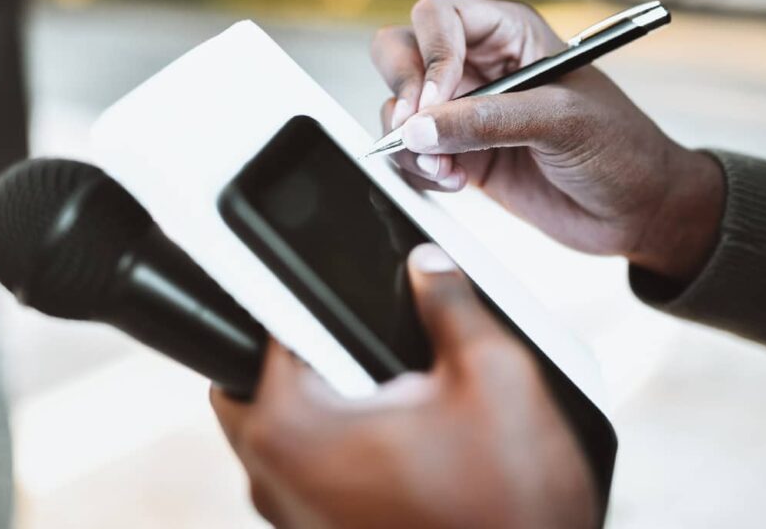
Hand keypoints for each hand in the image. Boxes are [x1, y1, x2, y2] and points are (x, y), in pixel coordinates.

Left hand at [211, 244, 596, 528]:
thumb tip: (427, 263)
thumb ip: (451, 303)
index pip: (263, 328)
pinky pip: (310, 478)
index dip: (303, 295)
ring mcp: (291, 522)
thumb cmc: (510, 502)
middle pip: (256, 385)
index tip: (338, 289)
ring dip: (326, 408)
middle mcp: (271, 481)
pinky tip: (407, 449)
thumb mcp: (494, 375)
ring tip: (400, 400)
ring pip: (282, 436)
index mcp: (291, 428)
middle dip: (305, 358)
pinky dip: (342, 455)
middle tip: (372, 348)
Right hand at [372, 0, 722, 279]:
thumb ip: (488, 121)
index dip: (430, 55)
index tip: (435, 101)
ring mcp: (467, 111)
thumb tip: (418, 129)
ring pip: (399, 108)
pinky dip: (417, 171)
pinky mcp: (461, 154)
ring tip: (447, 172)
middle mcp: (481, 65)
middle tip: (413, 133)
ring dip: (409, 143)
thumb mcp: (561, 123)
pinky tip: (455, 184)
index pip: (439, 17)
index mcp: (511, 33)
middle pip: (402, 52)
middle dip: (401, 93)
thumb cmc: (620, 149)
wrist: (637, 211)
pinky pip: (411, 153)